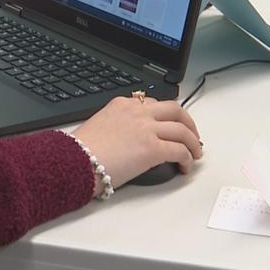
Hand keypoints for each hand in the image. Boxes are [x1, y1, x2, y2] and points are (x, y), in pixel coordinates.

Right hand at [71, 97, 201, 195]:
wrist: (75, 161)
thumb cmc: (81, 150)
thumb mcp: (100, 125)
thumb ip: (118, 126)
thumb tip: (128, 140)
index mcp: (123, 104)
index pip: (153, 103)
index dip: (167, 115)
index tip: (171, 124)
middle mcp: (137, 112)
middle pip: (175, 110)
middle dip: (188, 123)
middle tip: (192, 135)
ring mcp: (146, 129)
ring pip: (183, 130)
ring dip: (193, 142)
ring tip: (194, 153)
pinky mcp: (152, 149)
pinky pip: (179, 150)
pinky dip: (187, 158)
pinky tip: (185, 165)